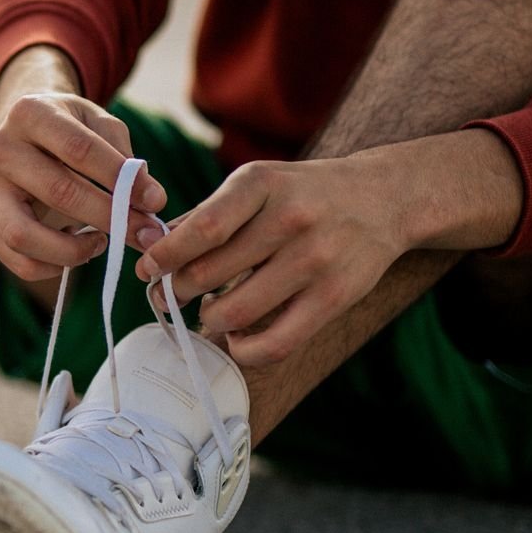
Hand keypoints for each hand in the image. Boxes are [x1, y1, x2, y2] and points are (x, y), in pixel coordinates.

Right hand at [0, 52, 166, 280]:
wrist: (23, 132)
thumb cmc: (69, 130)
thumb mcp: (99, 125)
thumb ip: (127, 160)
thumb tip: (152, 202)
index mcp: (30, 113)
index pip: (80, 149)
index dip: (120, 179)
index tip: (155, 201)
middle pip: (58, 192)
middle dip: (109, 218)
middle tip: (143, 234)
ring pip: (23, 235)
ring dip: (72, 250)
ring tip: (101, 244)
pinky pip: (16, 259)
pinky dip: (51, 266)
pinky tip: (76, 250)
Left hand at [134, 154, 411, 367]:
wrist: (384, 199)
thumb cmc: (303, 194)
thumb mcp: (258, 184)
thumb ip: (208, 214)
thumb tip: (154, 250)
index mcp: (261, 183)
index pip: (202, 228)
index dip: (165, 256)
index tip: (147, 270)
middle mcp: (290, 218)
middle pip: (209, 273)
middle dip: (177, 291)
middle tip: (171, 295)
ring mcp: (315, 259)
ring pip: (235, 312)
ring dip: (208, 319)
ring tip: (209, 309)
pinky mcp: (335, 297)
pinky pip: (275, 343)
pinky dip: (243, 349)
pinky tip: (236, 337)